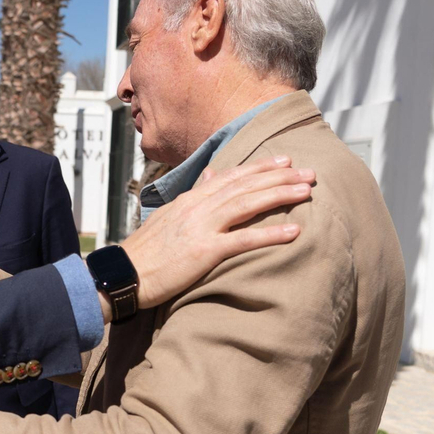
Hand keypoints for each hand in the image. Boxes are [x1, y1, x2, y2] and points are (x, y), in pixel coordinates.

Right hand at [119, 156, 312, 309]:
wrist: (124, 274)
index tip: (285, 160)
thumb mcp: (169, 215)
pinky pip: (243, 240)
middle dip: (279, 176)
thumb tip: (209, 174)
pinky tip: (294, 231)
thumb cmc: (147, 250)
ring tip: (306, 191)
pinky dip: (270, 234)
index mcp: (190, 198)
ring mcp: (201, 227)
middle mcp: (198, 206)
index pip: (231, 175)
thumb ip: (193, 194)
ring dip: (280, 195)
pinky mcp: (204, 251)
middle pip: (245, 184)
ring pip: (247, 203)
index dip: (260, 166)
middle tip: (309, 172)